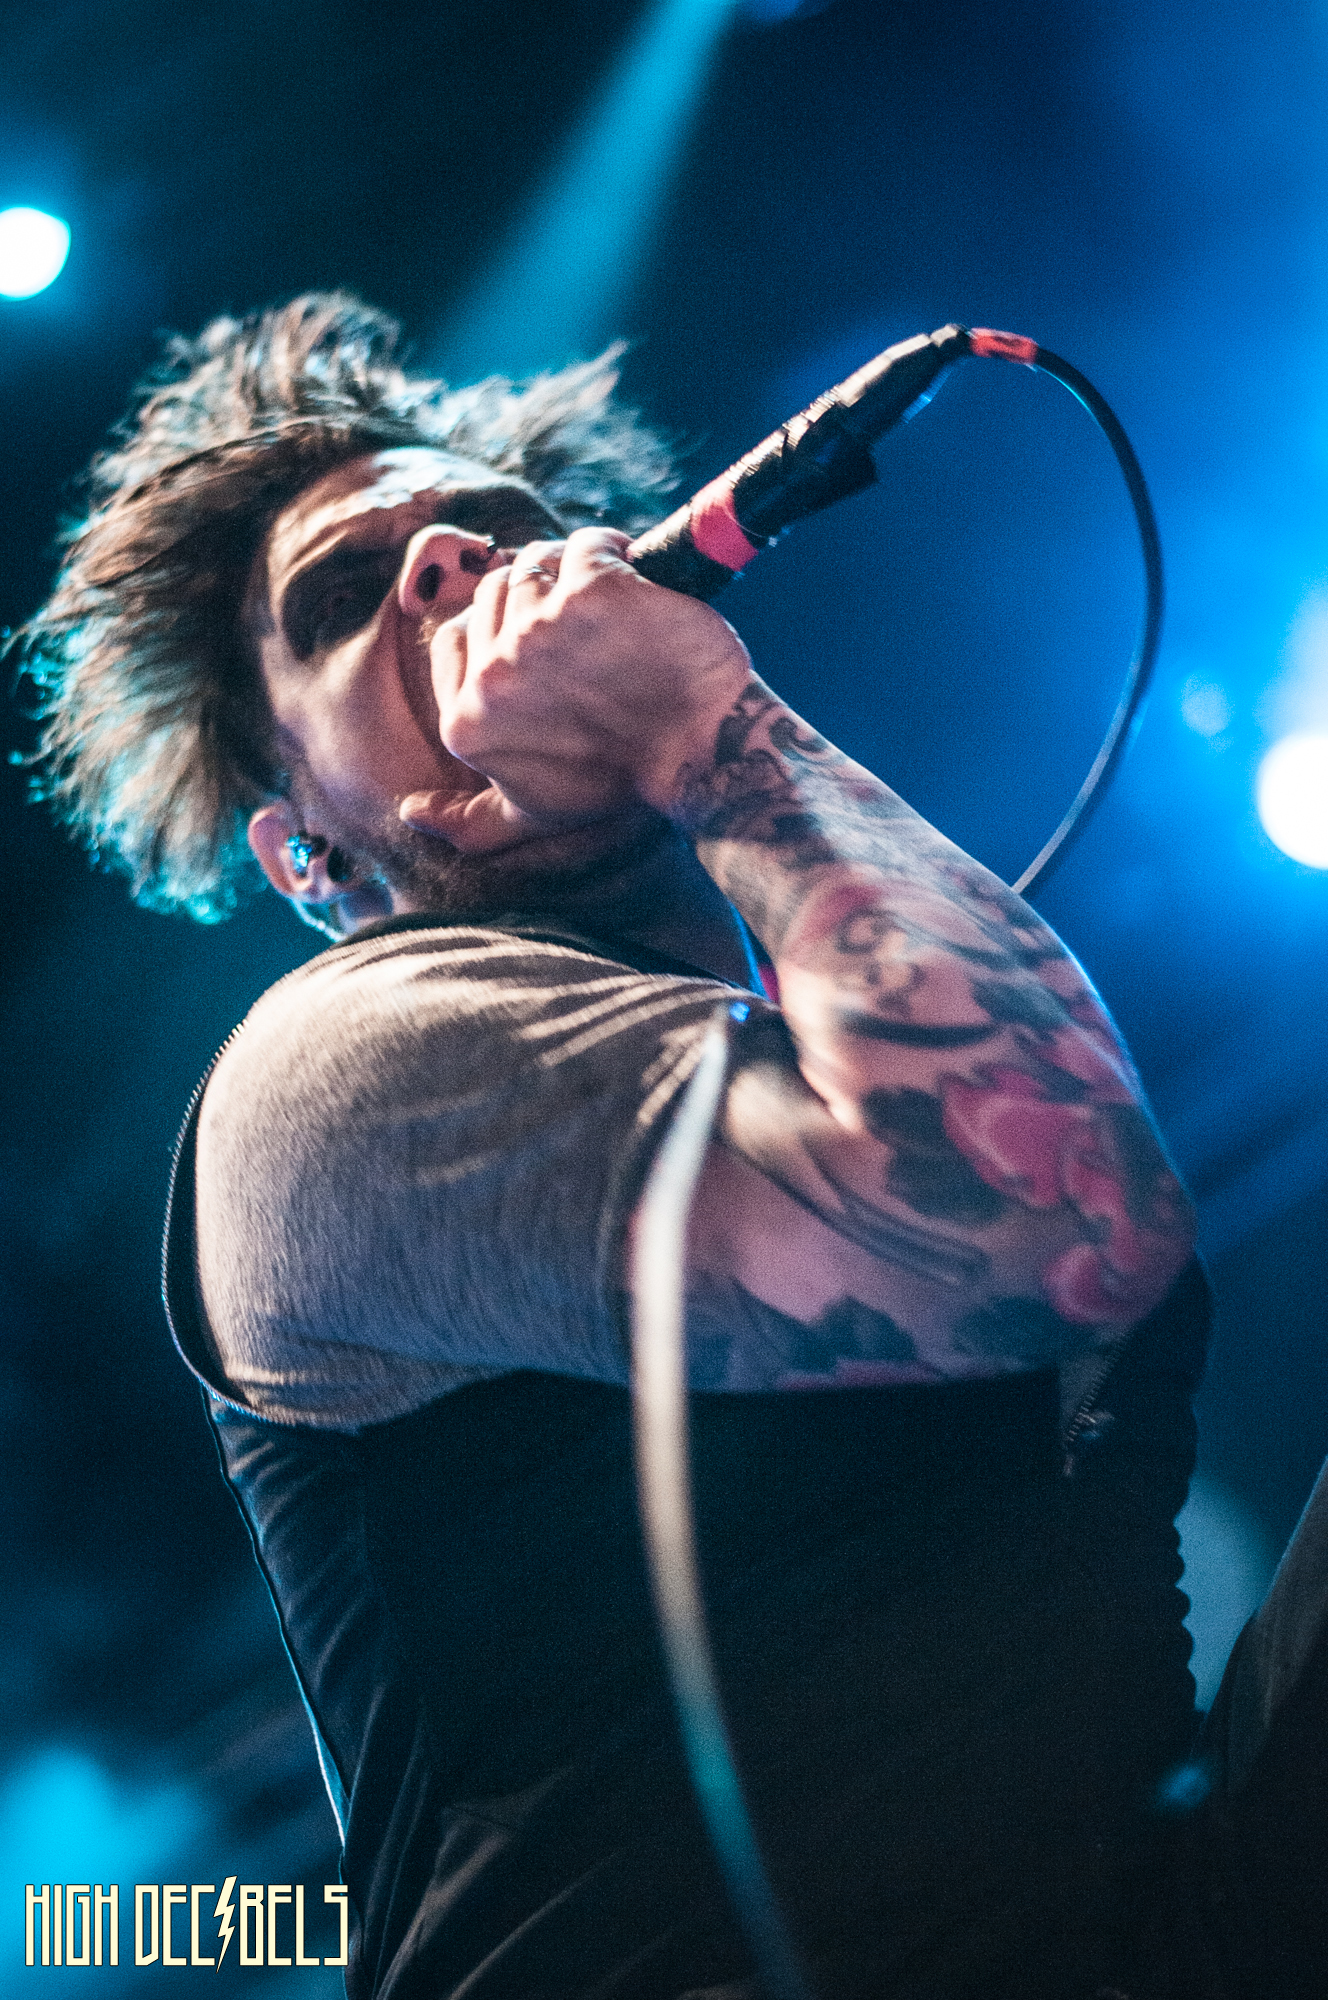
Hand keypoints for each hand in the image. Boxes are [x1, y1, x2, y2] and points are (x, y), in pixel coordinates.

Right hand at [400, 527, 750, 853]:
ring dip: (570, 567)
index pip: (455, 636)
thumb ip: (470, 820)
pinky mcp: (592, 592)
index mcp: (466, 720)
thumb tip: (409, 813)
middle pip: (494, 593)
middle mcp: (494, 675)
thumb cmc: (619, 780)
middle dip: (536, 595)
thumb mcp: (533, 813)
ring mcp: (539, 629)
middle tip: (584, 617)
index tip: (541, 636)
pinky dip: (612, 549)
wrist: (698, 754)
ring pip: (535, 562)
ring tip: (609, 596)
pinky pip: (587, 544)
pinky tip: (635, 572)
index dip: (498, 627)